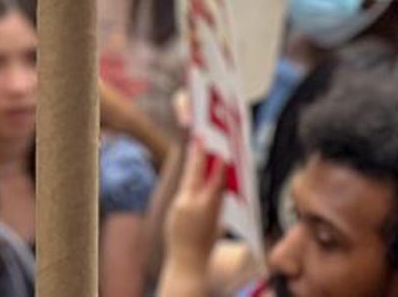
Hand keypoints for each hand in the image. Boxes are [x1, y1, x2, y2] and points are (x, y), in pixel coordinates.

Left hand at [165, 140, 227, 269]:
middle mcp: (191, 205)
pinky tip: (193, 169)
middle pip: (195, 175)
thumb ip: (217, 203)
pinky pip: (183, 188)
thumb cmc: (208, 245)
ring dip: (193, 162)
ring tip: (196, 145)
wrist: (186, 261)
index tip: (223, 154)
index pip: (215, 184)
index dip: (219, 169)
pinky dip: (190, 178)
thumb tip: (219, 185)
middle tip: (200, 136)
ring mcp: (180, 205)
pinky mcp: (174, 207)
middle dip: (198, 155)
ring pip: (188, 179)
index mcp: (208, 210)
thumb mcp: (218, 224)